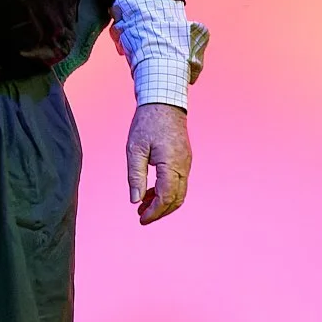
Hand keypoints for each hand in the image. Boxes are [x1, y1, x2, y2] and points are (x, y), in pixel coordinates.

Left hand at [127, 103, 190, 224]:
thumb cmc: (147, 123)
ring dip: (163, 203)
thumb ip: (135, 176)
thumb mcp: (135, 149)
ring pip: (179, 193)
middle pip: (176, 199)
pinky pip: (179, 183)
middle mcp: (183, 166)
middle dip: (160, 212)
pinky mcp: (185, 159)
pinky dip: (167, 192)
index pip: (166, 198)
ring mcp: (186, 163)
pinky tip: (151, 191)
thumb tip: (135, 200)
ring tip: (143, 206)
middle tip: (142, 217)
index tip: (141, 219)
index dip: (154, 212)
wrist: (164, 102)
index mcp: (171, 164)